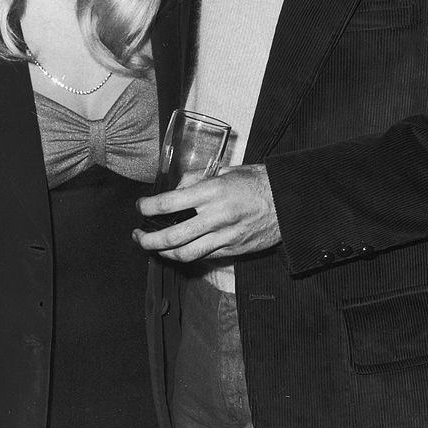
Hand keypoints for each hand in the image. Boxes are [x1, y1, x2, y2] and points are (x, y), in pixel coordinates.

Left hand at [132, 164, 279, 261]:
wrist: (289, 202)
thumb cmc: (258, 181)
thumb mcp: (227, 171)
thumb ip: (199, 179)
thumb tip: (178, 187)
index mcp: (213, 192)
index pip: (169, 204)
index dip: (148, 207)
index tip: (141, 206)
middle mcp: (216, 217)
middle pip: (172, 237)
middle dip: (148, 239)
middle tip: (138, 235)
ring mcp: (225, 237)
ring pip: (185, 254)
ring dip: (163, 253)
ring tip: (154, 247)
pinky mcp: (233, 251)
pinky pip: (204, 257)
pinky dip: (187, 255)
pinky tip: (179, 250)